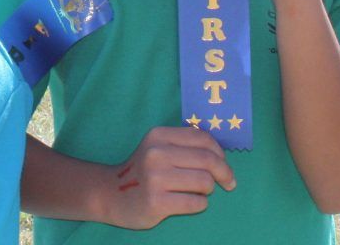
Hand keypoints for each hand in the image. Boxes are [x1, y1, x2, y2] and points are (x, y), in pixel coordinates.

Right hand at [101, 125, 234, 229]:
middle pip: (208, 160)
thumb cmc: (143, 171)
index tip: (224, 164)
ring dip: (208, 190)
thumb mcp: (158, 147)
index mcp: (159, 135)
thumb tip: (221, 155)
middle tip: (229, 183)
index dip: (220, 152)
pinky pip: (196, 203)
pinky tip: (189, 202)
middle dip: (224, 173)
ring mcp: (155, 178)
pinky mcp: (157, 202)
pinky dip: (199, 204)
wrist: (111, 193)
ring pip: (205, 182)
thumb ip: (184, 145)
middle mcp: (156, 153)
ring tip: (198, 192)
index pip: (202, 138)